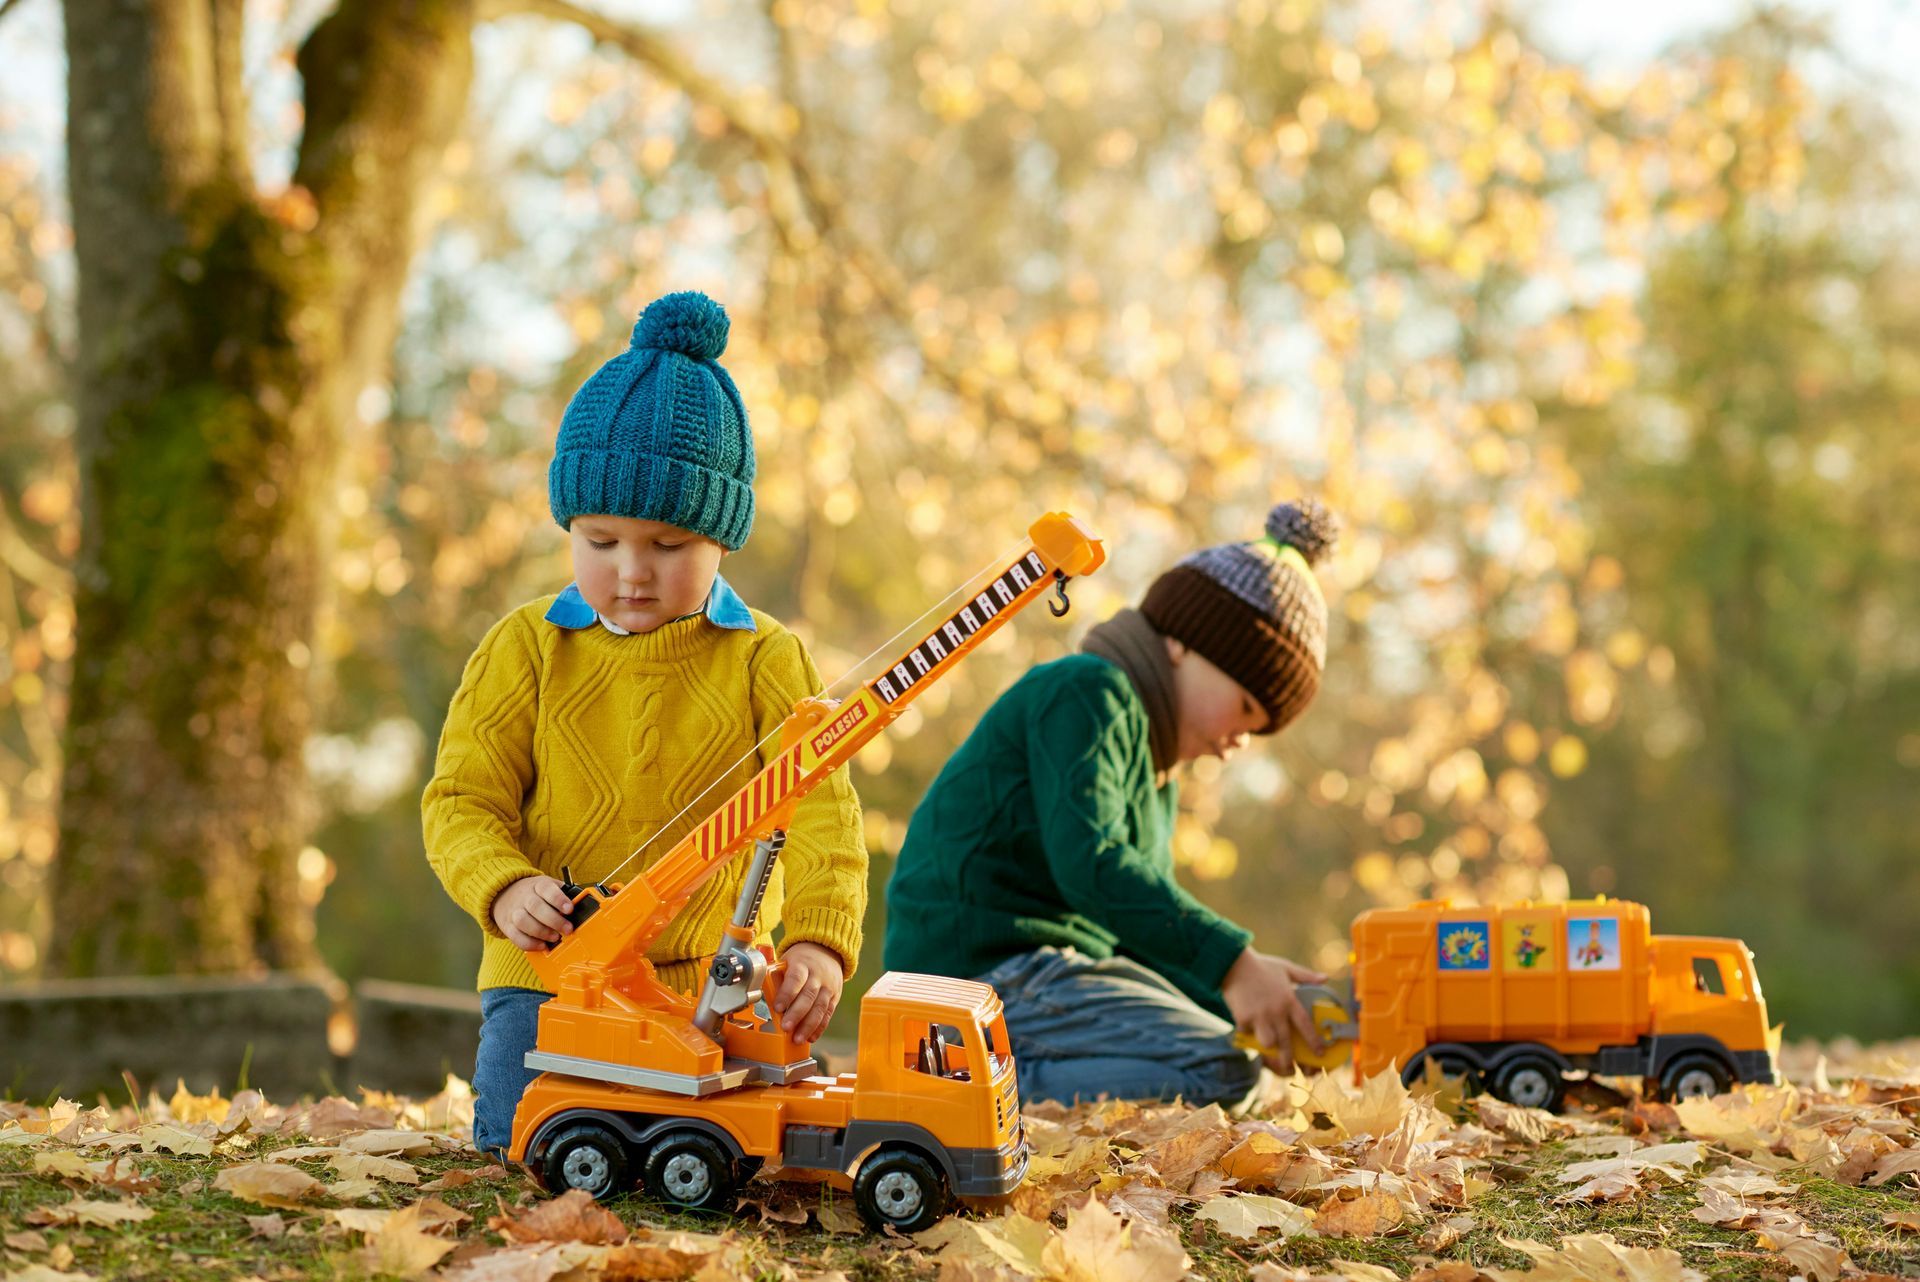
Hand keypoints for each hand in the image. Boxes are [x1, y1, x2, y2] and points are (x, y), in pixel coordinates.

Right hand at [491, 875, 575, 951]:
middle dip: (554, 920)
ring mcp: (514, 912)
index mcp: (538, 885)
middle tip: (567, 929)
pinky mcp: (507, 926)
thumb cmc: (535, 893)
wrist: (505, 894)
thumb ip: (564, 893)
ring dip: (541, 932)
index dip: (558, 899)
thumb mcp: (549, 886)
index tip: (569, 909)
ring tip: (555, 938)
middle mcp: (524, 897)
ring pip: (523, 921)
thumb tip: (583, 902)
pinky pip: (516, 937)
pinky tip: (542, 945)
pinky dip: (530, 943)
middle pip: (536, 907)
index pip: (547, 888)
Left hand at [769, 941, 843, 1043]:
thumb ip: (775, 976)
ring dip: (808, 1025)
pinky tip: (810, 1037)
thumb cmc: (801, 960)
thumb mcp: (786, 961)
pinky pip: (827, 1014)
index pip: (795, 979)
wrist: (826, 952)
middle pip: (808, 996)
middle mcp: (817, 975)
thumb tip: (759, 992)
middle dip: (797, 1014)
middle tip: (786, 1028)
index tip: (778, 1008)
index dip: (787, 994)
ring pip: (820, 1007)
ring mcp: (828, 987)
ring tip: (797, 1038)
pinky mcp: (834, 997)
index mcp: (802, 964)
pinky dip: (819, 1027)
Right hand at [1221, 946, 1327, 1073]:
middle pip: (1286, 1042)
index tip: (1320, 1053)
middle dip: (1289, 1058)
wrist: (1233, 962)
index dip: (1314, 1042)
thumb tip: (1325, 978)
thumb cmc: (1261, 964)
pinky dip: (1247, 1032)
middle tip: (1290, 1066)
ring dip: (1268, 1045)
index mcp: (1288, 1000)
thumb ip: (1306, 976)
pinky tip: (1245, 1025)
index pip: (1305, 1026)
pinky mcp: (1243, 1018)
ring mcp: (1259, 1016)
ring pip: (1267, 1043)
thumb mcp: (1286, 967)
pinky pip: (1247, 1033)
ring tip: (1267, 1046)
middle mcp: (1276, 1011)